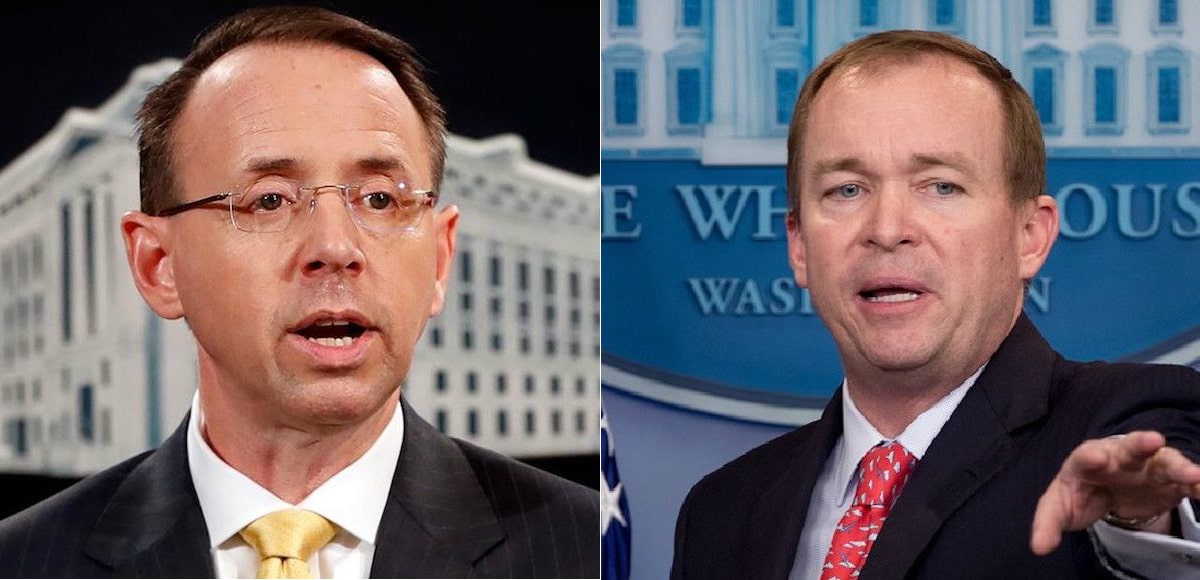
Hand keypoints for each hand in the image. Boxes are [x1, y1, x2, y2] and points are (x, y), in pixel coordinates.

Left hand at [1030, 430, 1199, 554]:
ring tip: (1192, 475)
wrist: (1106, 488)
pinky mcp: (1168, 480)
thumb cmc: (1080, 492)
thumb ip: (1047, 524)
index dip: (1091, 457)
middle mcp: (1119, 457)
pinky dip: (1196, 484)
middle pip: (1129, 447)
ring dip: (1178, 466)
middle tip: (1154, 440)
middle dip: (1140, 443)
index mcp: (1087, 460)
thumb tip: (1038, 548)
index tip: (1096, 458)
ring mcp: (1146, 466)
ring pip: (1164, 461)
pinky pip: (1184, 481)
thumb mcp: (1060, 507)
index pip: (1086, 456)